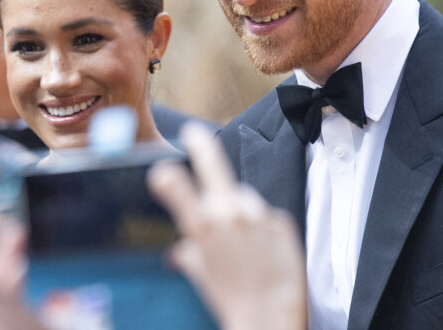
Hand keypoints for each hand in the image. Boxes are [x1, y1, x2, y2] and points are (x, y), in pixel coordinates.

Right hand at [147, 123, 305, 329]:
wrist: (272, 319)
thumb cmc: (233, 302)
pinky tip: (266, 251)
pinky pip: (267, 217)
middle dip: (200, 145)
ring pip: (245, 197)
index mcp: (202, 227)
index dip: (168, 174)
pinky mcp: (280, 220)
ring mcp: (256, 214)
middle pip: (212, 166)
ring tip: (249, 245)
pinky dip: (265, 228)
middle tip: (193, 132)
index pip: (177, 186)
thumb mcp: (204, 276)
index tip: (163, 168)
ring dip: (243, 212)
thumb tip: (178, 253)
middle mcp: (227, 214)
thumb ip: (190, 256)